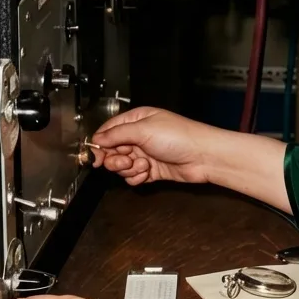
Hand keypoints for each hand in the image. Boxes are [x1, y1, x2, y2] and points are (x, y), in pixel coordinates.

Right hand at [91, 107, 213, 185]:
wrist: (203, 156)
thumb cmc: (178, 137)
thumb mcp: (143, 130)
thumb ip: (116, 134)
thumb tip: (97, 139)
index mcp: (137, 120)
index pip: (108, 130)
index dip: (100, 143)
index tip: (95, 155)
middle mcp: (140, 136)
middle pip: (112, 150)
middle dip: (115, 159)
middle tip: (124, 161)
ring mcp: (146, 153)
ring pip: (122, 166)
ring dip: (128, 169)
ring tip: (142, 165)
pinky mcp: (152, 170)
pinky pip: (133, 177)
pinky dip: (136, 177)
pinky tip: (146, 173)